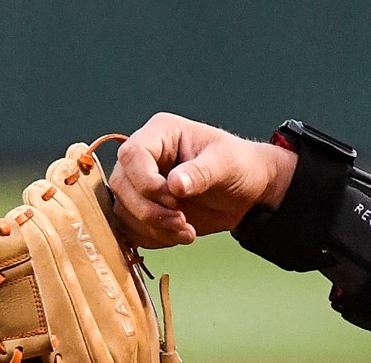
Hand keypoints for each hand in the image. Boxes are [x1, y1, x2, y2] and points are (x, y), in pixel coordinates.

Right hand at [111, 112, 296, 247]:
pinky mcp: (144, 209)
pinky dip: (154, 238)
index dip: (145, 181)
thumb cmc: (239, 165)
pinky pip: (132, 229)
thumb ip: (201, 172)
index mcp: (161, 133)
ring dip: (153, 228)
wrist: (248, 192)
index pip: (132, 154)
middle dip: (150, 210)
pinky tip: (180, 234)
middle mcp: (144, 157)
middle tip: (182, 221)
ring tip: (186, 230)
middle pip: (121, 185)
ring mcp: (140, 184)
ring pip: (123, 210)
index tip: (174, 198)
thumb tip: (174, 184)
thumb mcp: (227, 163)